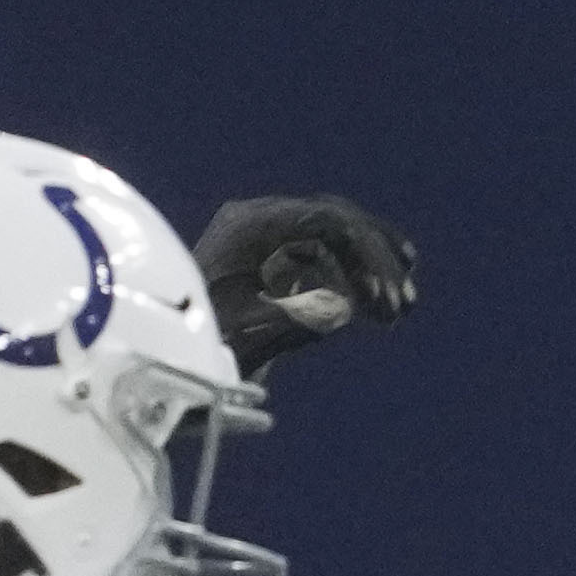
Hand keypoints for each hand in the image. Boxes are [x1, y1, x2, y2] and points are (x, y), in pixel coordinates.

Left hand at [191, 193, 419, 376]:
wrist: (167, 354)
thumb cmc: (202, 344)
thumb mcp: (255, 333)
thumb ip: (302, 316)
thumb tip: (347, 302)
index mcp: (249, 226)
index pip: (328, 220)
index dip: (370, 256)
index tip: (389, 299)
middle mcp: (259, 221)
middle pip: (337, 220)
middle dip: (379, 260)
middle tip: (407, 302)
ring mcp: (267, 237)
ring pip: (337, 237)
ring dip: (373, 270)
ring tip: (402, 308)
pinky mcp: (274, 258)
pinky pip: (326, 255)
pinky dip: (356, 279)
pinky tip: (379, 308)